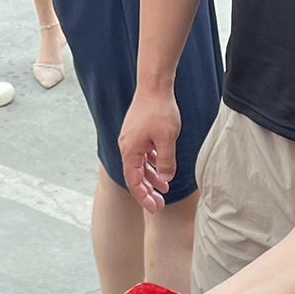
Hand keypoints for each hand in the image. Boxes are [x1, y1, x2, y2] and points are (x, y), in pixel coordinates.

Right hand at [118, 85, 182, 213]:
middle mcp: (127, 147)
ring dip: (151, 178)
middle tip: (160, 205)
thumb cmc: (159, 110)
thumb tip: (165, 180)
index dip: (143, 197)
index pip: (134, 181)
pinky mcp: (138, 134)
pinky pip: (143, 156)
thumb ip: (166, 162)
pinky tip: (163, 170)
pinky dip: (152, 165)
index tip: (154, 208)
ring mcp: (132, 140)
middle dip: (147, 192)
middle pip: (135, 176)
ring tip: (164, 189)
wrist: (154, 86)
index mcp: (130, 151)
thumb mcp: (167, 139)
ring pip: (140, 166)